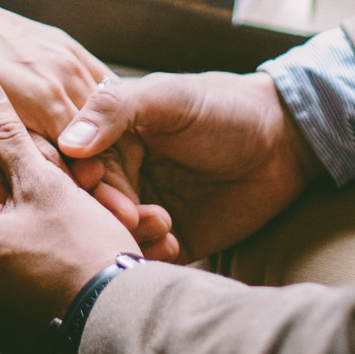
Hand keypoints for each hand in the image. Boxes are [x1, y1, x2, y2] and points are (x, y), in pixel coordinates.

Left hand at [0, 70, 141, 349]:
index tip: (39, 166)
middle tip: (75, 196)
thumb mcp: (41, 180)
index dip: (4, 166)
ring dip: (46, 236)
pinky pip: (23, 284)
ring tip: (90, 227)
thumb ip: (4, 130)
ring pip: (11, 250)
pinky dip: (50, 269)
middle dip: (33, 203)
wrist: (118, 328)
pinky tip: (86, 259)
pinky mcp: (5, 330)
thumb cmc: (78, 249)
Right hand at [59, 71, 317, 261]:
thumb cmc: (225, 106)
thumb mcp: (168, 97)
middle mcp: (126, 174)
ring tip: (162, 225)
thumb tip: (69, 142)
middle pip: (95, 204)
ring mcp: (149, 206)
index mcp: (115, 136)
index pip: (79, 162)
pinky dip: (153, 255)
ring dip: (131, 235)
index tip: (92, 183)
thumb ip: (116, 110)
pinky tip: (173, 244)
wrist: (285, 140)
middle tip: (130, 214)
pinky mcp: (174, 238)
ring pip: (118, 233)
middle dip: (108, 212)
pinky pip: (149, 256)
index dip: (80, 176)